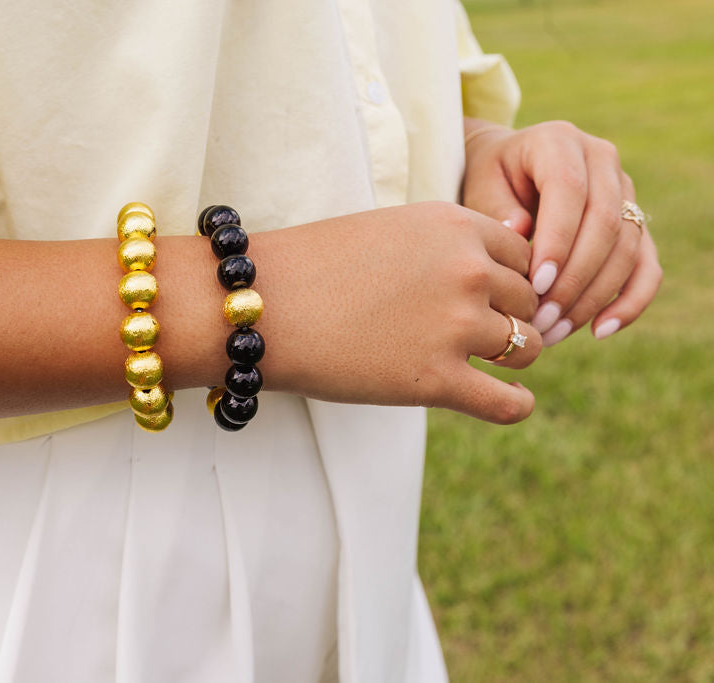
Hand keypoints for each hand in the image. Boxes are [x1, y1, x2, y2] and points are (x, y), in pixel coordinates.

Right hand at [259, 202, 541, 423]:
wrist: (263, 307)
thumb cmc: (313, 267)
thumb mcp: (390, 231)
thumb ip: (442, 247)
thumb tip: (486, 277)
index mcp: (455, 226)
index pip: (523, 256)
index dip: (508, 280)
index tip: (486, 298)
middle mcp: (467, 270)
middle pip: (528, 300)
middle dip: (508, 316)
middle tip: (474, 333)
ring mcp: (456, 326)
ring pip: (527, 346)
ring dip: (512, 356)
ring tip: (484, 364)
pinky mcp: (438, 380)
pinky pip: (510, 403)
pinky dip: (516, 404)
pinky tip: (511, 399)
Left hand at [461, 120, 660, 344]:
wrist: (505, 170)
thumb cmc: (486, 181)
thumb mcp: (478, 186)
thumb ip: (495, 207)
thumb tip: (521, 232)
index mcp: (558, 141)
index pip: (569, 190)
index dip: (557, 240)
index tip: (534, 285)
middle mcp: (601, 160)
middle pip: (606, 223)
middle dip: (574, 279)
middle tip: (541, 319)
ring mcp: (624, 191)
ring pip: (627, 249)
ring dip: (594, 297)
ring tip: (554, 331)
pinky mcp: (634, 223)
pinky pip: (646, 266)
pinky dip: (629, 302)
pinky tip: (599, 331)